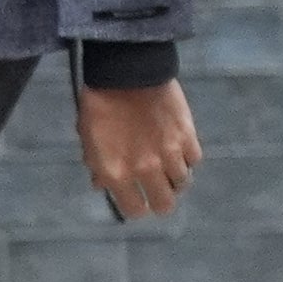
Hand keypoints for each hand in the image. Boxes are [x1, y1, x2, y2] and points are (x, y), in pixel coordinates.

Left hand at [76, 79, 201, 219]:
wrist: (127, 71)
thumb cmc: (100, 103)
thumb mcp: (88, 137)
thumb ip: (97, 164)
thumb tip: (101, 185)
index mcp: (116, 173)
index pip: (134, 210)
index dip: (137, 206)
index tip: (138, 199)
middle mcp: (145, 170)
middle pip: (165, 204)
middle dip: (161, 199)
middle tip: (157, 188)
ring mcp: (170, 155)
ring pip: (182, 183)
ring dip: (175, 177)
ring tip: (168, 166)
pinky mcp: (188, 138)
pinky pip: (194, 160)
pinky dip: (187, 158)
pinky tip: (179, 149)